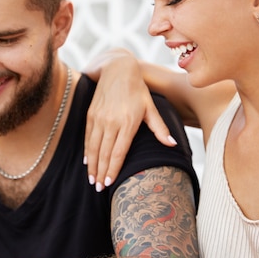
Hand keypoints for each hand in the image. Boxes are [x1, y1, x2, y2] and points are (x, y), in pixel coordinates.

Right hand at [84, 52, 174, 190]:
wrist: (117, 70)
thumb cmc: (137, 90)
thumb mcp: (151, 107)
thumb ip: (159, 128)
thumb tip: (171, 145)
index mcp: (128, 122)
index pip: (118, 151)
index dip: (113, 168)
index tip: (110, 182)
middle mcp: (111, 122)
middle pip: (103, 153)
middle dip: (100, 172)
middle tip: (98, 188)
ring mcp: (99, 118)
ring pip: (93, 147)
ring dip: (92, 165)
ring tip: (92, 180)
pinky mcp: (91, 114)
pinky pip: (87, 137)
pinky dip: (87, 151)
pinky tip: (87, 162)